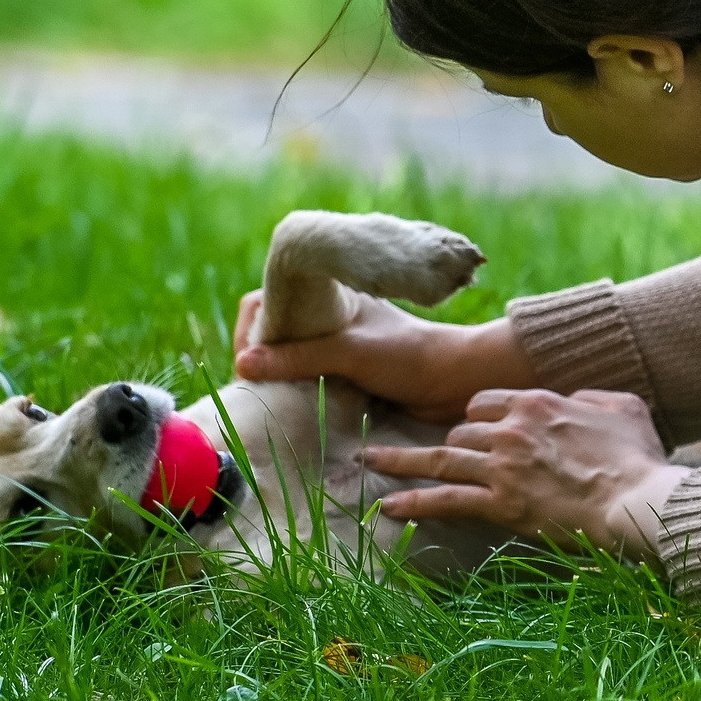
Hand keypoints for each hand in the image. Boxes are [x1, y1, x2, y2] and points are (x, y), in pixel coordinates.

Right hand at [231, 287, 534, 425]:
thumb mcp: (350, 351)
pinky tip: (288, 403)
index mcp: (329, 296)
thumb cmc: (407, 356)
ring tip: (266, 394)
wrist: (455, 381)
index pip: (270, 297)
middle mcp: (330, 318)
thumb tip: (244, 364)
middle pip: (277, 329)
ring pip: (291, 355)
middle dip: (259, 352)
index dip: (254, 323)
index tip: (249, 355)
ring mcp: (338, 345)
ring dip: (277, 373)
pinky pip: (309, 377)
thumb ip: (299, 357)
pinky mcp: (347, 372)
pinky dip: (295, 388)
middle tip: (252, 380)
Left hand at [363, 389, 689, 561]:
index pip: (484, 403)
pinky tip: (389, 507)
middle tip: (435, 460)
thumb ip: (594, 396)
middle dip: (449, 447)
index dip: (477, 419)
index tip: (476, 432)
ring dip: (402, 462)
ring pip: (442, 460)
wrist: (635, 499)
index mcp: (537, 402)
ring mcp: (502, 466)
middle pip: (460, 432)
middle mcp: (511, 429)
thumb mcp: (624, 407)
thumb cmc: (637, 457)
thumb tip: (579, 399)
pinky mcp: (500, 503)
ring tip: (370, 462)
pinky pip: (446, 500)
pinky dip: (414, 503)